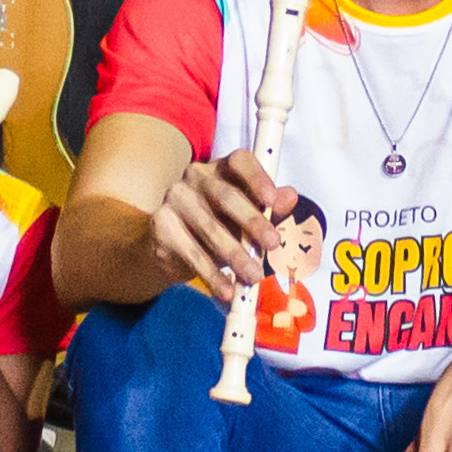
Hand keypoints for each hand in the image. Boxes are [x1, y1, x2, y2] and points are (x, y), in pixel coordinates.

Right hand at [148, 145, 284, 303]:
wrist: (172, 249)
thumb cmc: (218, 226)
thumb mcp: (246, 219)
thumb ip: (269, 208)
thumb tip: (290, 196)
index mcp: (222, 168)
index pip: (239, 161)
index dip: (256, 177)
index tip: (271, 199)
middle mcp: (196, 176)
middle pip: (225, 196)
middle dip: (252, 221)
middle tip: (273, 244)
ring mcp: (175, 198)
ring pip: (209, 227)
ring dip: (234, 255)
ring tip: (254, 277)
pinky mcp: (161, 225)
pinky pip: (190, 252)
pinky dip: (211, 274)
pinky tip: (226, 290)